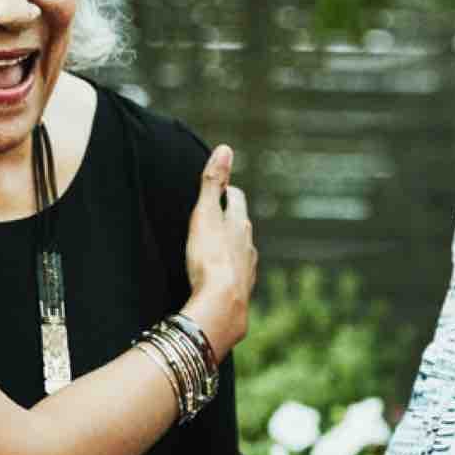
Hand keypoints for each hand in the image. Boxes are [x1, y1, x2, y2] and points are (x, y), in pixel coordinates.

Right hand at [182, 145, 255, 360]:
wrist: (221, 305)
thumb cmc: (210, 258)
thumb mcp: (205, 215)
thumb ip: (212, 183)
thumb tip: (225, 149)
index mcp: (239, 224)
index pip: (236, 199)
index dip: (227, 191)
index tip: (221, 188)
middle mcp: (248, 245)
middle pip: (241, 225)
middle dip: (231, 217)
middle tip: (219, 214)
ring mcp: (247, 270)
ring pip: (242, 251)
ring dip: (232, 246)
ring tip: (219, 247)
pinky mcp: (241, 292)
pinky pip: (237, 275)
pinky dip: (230, 271)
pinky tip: (222, 278)